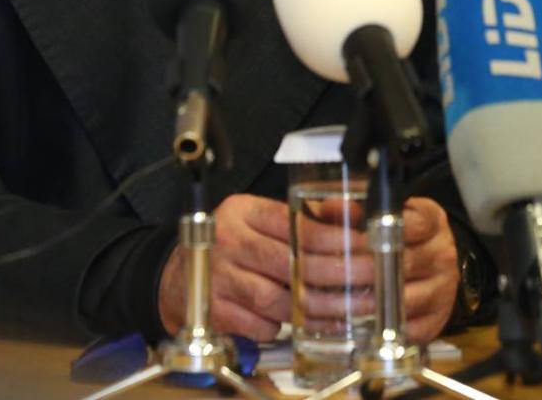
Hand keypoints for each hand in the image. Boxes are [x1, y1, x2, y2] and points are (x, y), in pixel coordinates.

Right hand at [156, 194, 459, 343]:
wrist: (174, 278)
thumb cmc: (228, 246)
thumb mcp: (259, 219)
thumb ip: (303, 217)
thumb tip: (350, 214)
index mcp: (244, 212)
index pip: (298, 225)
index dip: (337, 240)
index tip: (365, 249)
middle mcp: (229, 242)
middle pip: (293, 263)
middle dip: (338, 277)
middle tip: (367, 285)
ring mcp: (220, 279)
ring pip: (279, 299)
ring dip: (317, 309)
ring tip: (345, 310)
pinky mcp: (215, 312)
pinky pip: (261, 325)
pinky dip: (285, 328)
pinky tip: (305, 326)